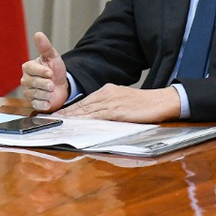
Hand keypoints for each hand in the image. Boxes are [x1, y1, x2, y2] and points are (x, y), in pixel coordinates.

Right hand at [20, 32, 68, 112]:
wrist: (62, 86)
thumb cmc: (55, 70)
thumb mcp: (52, 57)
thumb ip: (45, 47)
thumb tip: (38, 34)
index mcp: (28, 67)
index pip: (31, 69)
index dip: (42, 71)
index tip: (51, 73)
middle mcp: (25, 80)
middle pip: (33, 82)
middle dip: (46, 84)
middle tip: (52, 84)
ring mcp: (28, 92)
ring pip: (35, 94)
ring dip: (47, 93)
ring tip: (52, 91)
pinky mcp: (33, 103)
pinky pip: (36, 104)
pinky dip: (44, 103)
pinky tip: (49, 101)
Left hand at [56, 84, 180, 122]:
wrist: (162, 100)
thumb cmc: (144, 104)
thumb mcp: (123, 101)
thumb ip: (109, 106)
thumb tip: (96, 116)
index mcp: (107, 91)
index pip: (85, 101)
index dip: (71, 108)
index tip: (59, 113)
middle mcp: (107, 94)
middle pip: (83, 105)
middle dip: (68, 112)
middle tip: (53, 117)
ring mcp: (112, 102)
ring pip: (88, 110)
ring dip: (73, 116)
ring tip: (61, 121)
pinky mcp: (119, 111)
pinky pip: (100, 116)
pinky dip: (87, 120)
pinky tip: (80, 124)